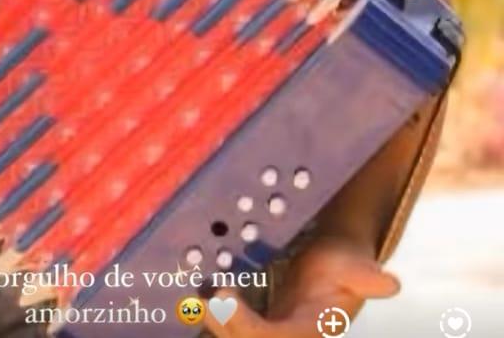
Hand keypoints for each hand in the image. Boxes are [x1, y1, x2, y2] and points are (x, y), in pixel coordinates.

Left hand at [202, 238, 399, 337]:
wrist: (340, 259)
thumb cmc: (347, 260)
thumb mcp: (357, 264)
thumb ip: (366, 276)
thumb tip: (392, 284)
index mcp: (312, 329)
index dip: (245, 327)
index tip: (224, 294)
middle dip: (225, 329)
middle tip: (203, 297)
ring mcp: (275, 333)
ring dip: (217, 326)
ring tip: (196, 296)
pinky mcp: (262, 324)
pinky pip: (236, 331)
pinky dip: (219, 319)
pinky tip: (200, 298)